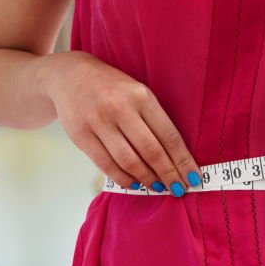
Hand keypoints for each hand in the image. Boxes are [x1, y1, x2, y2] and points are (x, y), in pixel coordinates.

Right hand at [40, 51, 201, 194]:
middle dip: (168, 174)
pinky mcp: (82, 136)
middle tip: (178, 189)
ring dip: (147, 179)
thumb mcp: (137, 92)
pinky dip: (124, 179)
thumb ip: (153, 119)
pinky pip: (107, 165)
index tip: (194, 177)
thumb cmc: (112, 88)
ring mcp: (99, 122)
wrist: (70, 76)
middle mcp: (120, 108)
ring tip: (158, 187)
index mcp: (141, 96)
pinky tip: (135, 184)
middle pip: (151, 151)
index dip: (183, 160)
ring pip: (129, 161)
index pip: (168, 135)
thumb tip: (175, 157)